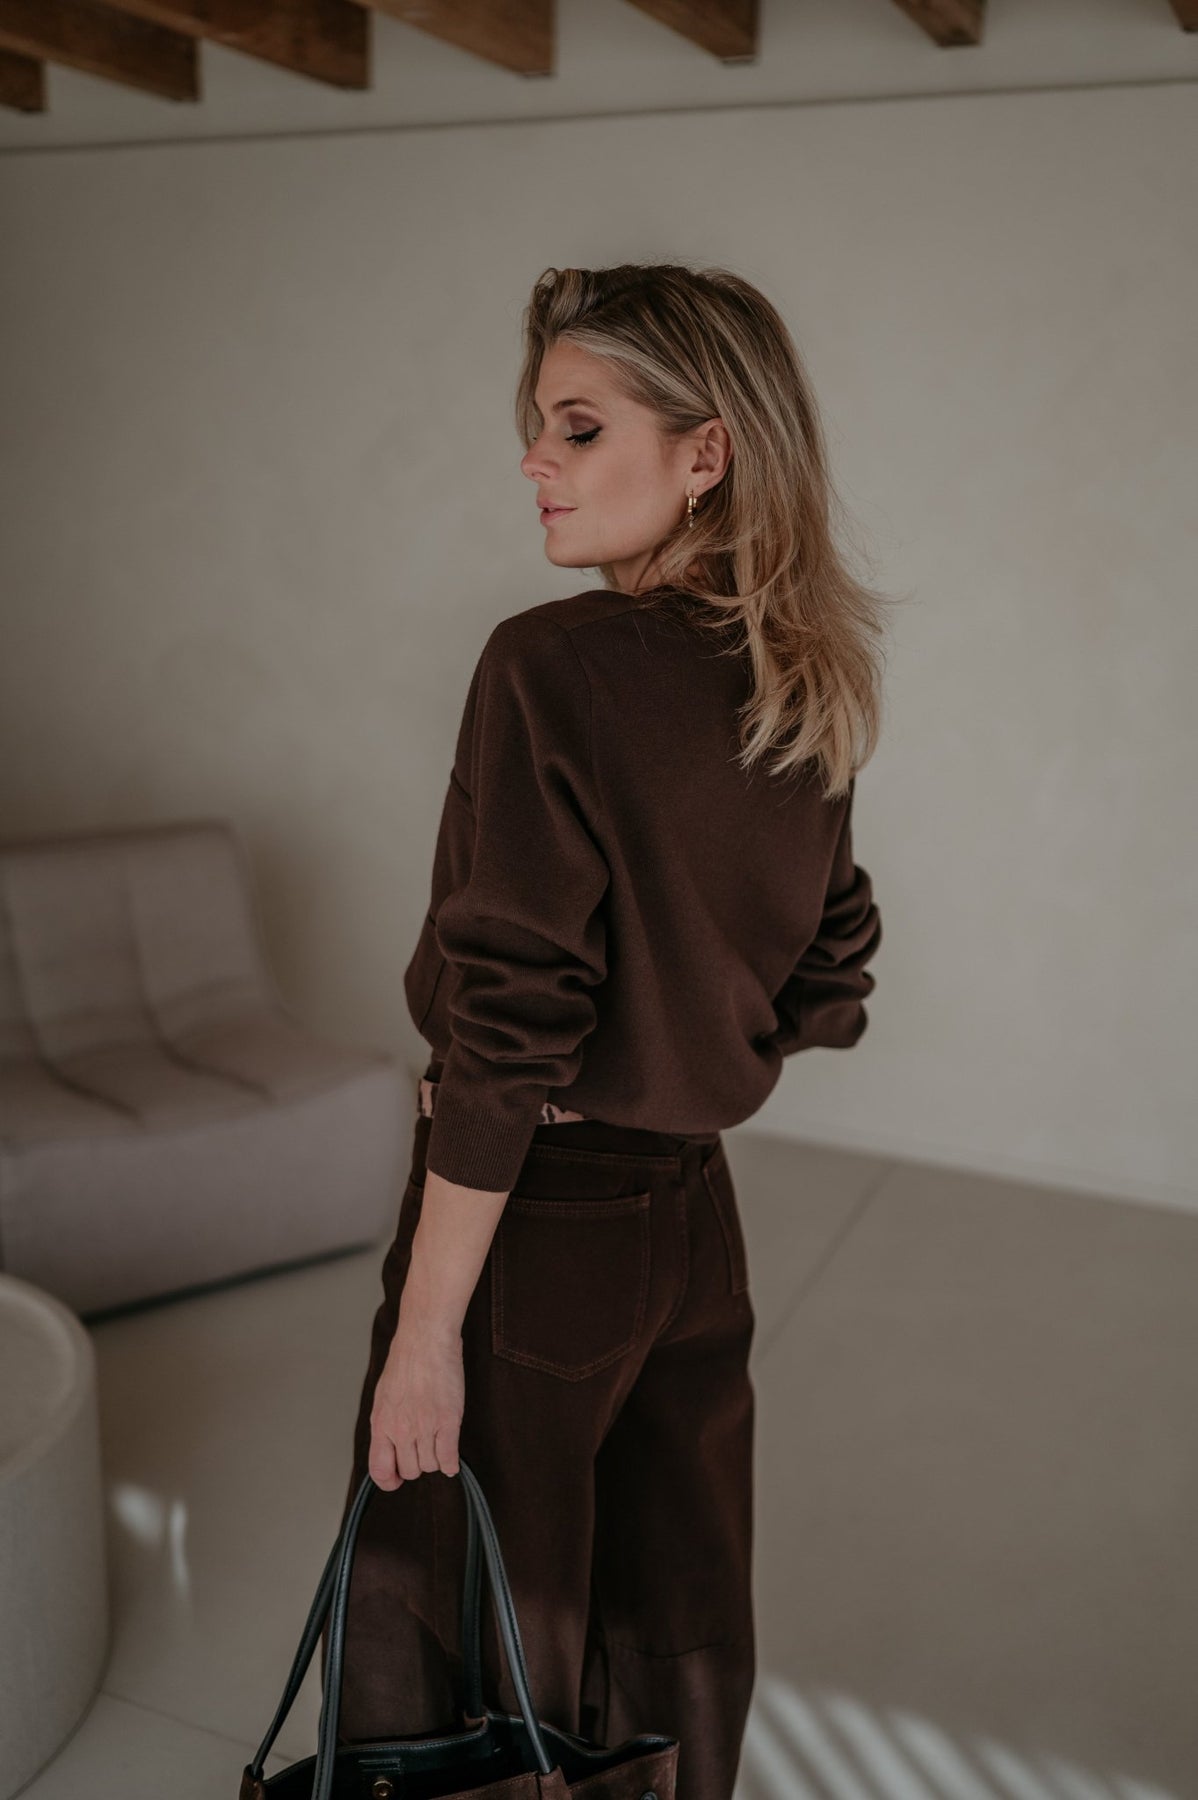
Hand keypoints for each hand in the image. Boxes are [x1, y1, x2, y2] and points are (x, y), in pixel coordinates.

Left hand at [368, 1301, 464, 1488]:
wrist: (425, 1339)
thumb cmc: (406, 1361)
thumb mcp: (384, 1396)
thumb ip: (387, 1423)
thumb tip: (392, 1446)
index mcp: (381, 1423)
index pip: (379, 1469)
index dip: (389, 1481)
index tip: (397, 1480)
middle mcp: (400, 1429)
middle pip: (410, 1470)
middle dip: (417, 1464)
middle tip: (424, 1451)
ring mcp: (424, 1426)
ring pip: (430, 1466)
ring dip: (436, 1460)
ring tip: (438, 1445)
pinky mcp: (447, 1420)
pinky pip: (449, 1457)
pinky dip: (452, 1463)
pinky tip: (452, 1459)